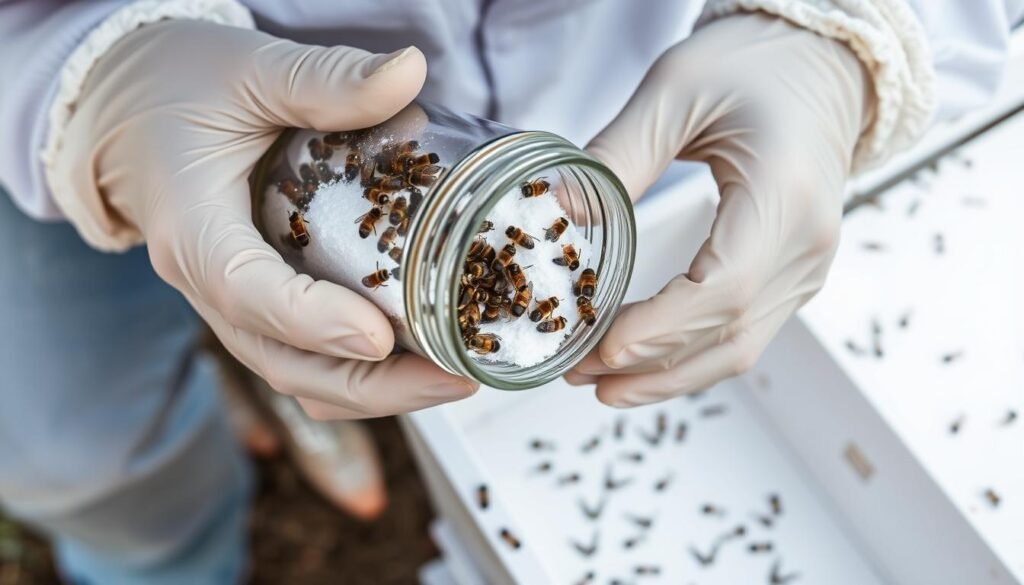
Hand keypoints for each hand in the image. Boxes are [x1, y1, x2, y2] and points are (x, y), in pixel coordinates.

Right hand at [50, 21, 477, 417]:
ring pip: (298, 374)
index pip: (246, 291)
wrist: (131, 114)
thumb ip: (324, 78)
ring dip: (375, 392)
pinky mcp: (258, 306)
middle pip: (284, 362)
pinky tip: (421, 360)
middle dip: (373, 386)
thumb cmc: (178, 88)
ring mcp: (232, 305)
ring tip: (453, 378)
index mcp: (191, 228)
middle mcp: (207, 283)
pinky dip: (360, 374)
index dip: (314, 322)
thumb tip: (410, 71)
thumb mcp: (246, 70)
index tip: (382, 337)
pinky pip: (305, 358)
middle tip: (456, 378)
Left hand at [570, 14, 872, 405]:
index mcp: (784, 194)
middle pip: (729, 333)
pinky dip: (690, 356)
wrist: (821, 63)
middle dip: (648, 364)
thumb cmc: (755, 63)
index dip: (660, 329)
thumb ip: (618, 154)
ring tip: (599, 384)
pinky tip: (643, 363)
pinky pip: (744, 332)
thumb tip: (559, 214)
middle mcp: (808, 243)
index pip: (724, 288)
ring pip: (739, 347)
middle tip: (577, 373)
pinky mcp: (794, 273)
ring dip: (667, 375)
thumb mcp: (676, 88)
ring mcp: (807, 265)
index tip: (600, 347)